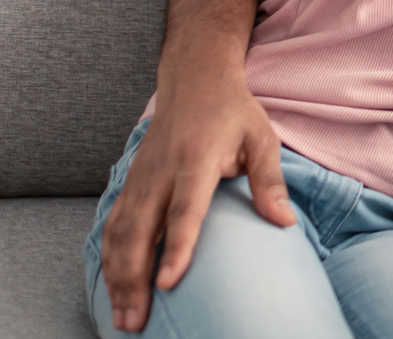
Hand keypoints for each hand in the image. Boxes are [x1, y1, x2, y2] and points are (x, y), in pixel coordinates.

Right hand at [99, 76, 293, 332]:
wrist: (194, 79)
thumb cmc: (234, 112)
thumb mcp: (262, 139)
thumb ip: (269, 182)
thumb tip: (285, 223)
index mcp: (197, 159)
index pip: (184, 211)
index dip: (177, 248)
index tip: (168, 284)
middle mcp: (161, 171)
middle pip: (141, 232)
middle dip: (134, 279)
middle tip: (135, 322)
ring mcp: (140, 177)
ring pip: (119, 233)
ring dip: (117, 276)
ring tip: (122, 316)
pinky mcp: (130, 182)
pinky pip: (112, 225)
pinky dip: (108, 258)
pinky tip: (111, 285)